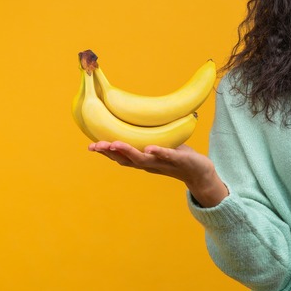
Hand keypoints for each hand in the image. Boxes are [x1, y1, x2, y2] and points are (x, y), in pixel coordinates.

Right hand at [88, 141, 228, 206]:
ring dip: (128, 151)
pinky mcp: (179, 160)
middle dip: (110, 152)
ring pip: (143, 159)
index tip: (90, 146)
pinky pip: (168, 155)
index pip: (121, 157)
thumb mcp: (158, 145)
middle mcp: (150, 164)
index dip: (106, 152)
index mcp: (144, 160)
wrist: (200, 172)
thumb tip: (131, 118)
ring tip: (115, 143)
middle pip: (126, 159)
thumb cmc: (177, 157)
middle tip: (95, 146)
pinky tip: (150, 148)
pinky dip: (159, 152)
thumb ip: (145, 138)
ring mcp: (164, 162)